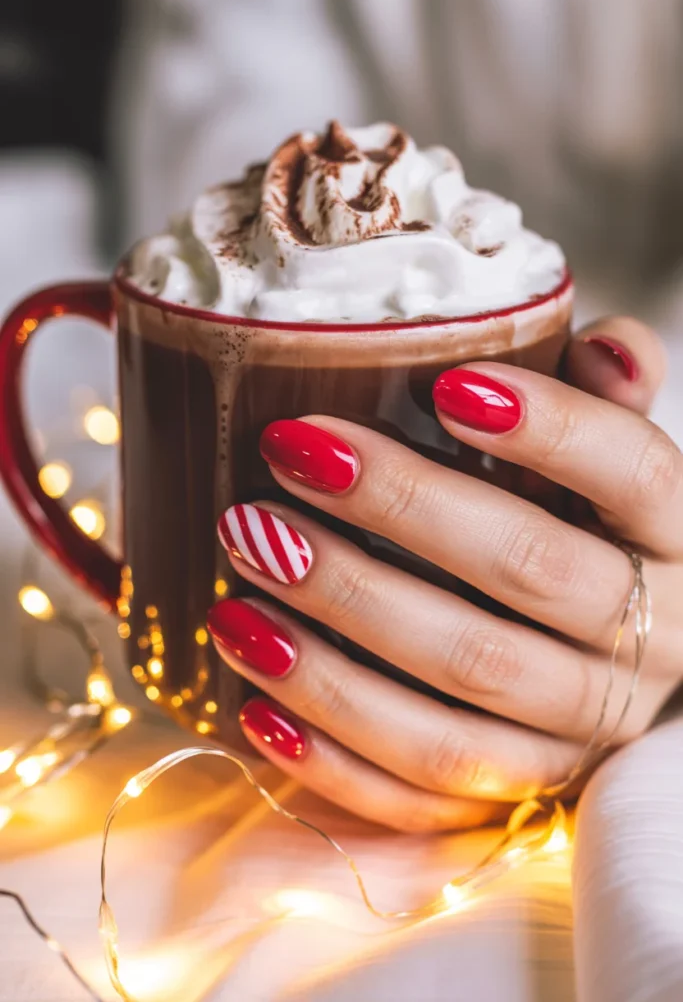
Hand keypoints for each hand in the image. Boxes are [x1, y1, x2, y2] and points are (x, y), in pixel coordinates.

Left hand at [208, 317, 681, 831]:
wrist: (621, 661)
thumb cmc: (592, 537)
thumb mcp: (613, 468)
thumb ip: (608, 403)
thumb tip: (602, 341)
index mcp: (675, 541)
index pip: (635, 473)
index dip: (551, 429)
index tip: (446, 385)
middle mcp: (645, 643)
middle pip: (527, 575)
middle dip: (400, 512)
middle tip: (287, 460)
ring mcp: (578, 732)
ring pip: (462, 695)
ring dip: (340, 651)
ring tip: (238, 588)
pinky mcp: (518, 793)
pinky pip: (426, 792)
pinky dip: (336, 757)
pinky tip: (256, 708)